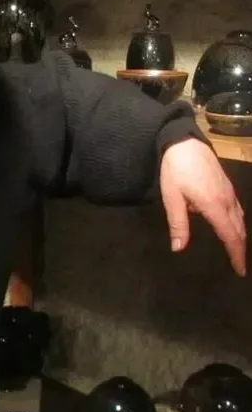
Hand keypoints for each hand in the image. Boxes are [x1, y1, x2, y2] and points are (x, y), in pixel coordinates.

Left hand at [160, 138, 245, 275]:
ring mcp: (229, 191)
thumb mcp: (172, 198)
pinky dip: (237, 222)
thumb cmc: (175, 170)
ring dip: (239, 235)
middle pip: (239, 229)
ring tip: (236, 248)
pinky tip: (230, 223)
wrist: (183, 142)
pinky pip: (237, 208)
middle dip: (240, 248)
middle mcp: (227, 200)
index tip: (239, 270)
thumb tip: (179, 248)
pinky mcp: (226, 184)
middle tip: (239, 264)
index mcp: (214, 206)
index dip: (236, 254)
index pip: (230, 236)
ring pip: (240, 218)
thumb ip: (178, 224)